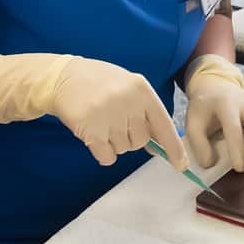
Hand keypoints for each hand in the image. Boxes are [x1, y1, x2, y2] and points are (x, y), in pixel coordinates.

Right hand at [0, 53, 187, 169]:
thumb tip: (159, 144)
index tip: (180, 165)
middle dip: (130, 137)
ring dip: (114, 143)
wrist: (63, 78)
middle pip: (141, 141)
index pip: (164, 124)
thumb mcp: (128, 86)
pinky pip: (107, 157)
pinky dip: (102, 152)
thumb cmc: (100, 83)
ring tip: (101, 121)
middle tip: (114, 120)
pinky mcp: (91, 131)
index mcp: (141, 89)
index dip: (174, 147)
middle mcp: (128, 102)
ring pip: (123, 149)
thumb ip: (145, 110)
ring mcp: (109, 117)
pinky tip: (94, 134)